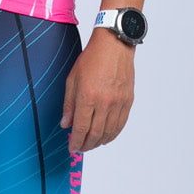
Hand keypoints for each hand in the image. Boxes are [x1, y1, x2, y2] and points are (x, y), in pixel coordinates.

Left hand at [60, 30, 135, 152]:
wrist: (114, 46)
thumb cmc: (91, 59)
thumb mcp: (72, 79)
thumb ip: (69, 104)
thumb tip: (66, 124)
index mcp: (88, 96)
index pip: (81, 127)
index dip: (76, 141)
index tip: (72, 147)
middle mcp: (104, 102)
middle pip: (95, 133)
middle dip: (86, 145)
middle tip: (81, 148)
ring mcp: (118, 102)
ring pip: (109, 132)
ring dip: (99, 142)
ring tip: (92, 144)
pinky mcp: (128, 101)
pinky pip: (120, 124)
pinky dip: (113, 134)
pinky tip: (106, 137)